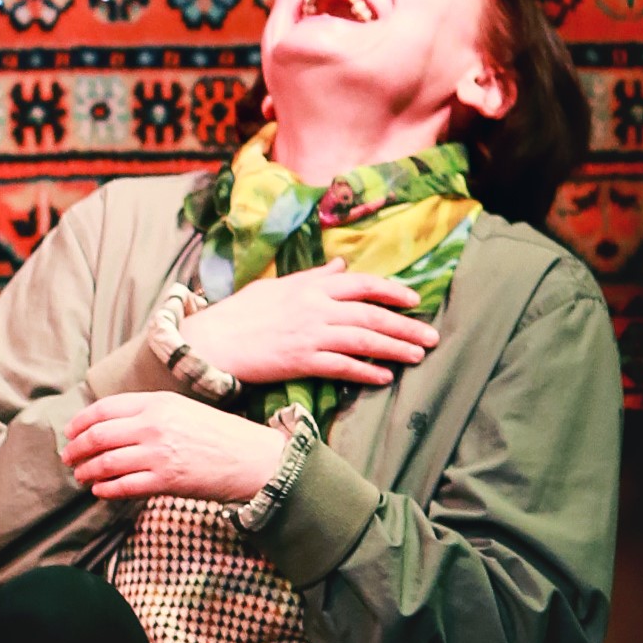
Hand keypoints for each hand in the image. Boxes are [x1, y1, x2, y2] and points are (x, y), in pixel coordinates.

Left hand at [63, 394, 291, 506]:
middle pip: (99, 435)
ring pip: (106, 462)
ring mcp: (158, 454)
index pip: (104, 408)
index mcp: (157, 402)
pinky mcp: (165, 481)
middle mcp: (153, 425)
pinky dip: (106, 489)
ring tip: (81, 476)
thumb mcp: (182, 409)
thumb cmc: (219, 434)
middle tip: (68, 457)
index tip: (70, 432)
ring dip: (87, 471)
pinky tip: (100, 491)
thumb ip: (148, 412)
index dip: (81, 422)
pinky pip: (123, 486)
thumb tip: (112, 424)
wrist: (252, 458)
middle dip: (76, 448)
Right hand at [185, 264, 438, 392]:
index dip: (392, 291)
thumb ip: (312, 276)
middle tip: (431, 337)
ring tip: (417, 355)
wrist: (211, 341)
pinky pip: (342, 366)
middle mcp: (315, 307)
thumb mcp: (275, 285)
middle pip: (372, 314)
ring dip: (395, 348)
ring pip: (364, 339)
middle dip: (406, 325)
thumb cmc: (239, 314)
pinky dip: (366, 371)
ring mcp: (310, 334)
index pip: (362, 284)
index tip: (414, 299)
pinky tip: (384, 377)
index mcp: (310, 286)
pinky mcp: (301, 361)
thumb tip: (340, 266)